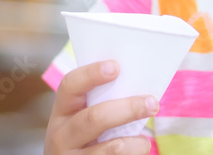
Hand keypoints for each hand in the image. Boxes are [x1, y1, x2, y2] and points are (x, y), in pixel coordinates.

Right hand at [44, 59, 158, 153]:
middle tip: (151, 103)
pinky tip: (138, 150)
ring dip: (136, 142)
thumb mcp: (81, 118)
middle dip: (127, 109)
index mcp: (62, 112)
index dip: (91, 74)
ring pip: (112, 147)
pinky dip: (134, 154)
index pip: (70, 85)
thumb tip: (136, 82)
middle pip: (95, 118)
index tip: (116, 67)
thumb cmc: (85, 137)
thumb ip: (99, 102)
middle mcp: (61, 135)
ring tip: (145, 141)